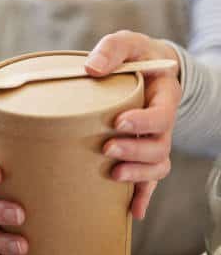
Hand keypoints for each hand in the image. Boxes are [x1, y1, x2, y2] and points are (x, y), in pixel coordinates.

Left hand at [85, 30, 181, 219]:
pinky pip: (149, 179)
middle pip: (161, 146)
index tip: (119, 122)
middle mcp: (163, 122)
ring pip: (159, 166)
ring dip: (139, 175)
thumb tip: (91, 68)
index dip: (144, 122)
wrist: (146, 68)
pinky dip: (143, 196)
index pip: (162, 114)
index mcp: (163, 96)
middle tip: (107, 148)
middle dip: (136, 151)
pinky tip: (133, 211)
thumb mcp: (126, 42)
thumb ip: (112, 49)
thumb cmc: (134, 56)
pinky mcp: (142, 152)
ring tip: (113, 175)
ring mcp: (155, 140)